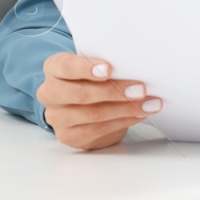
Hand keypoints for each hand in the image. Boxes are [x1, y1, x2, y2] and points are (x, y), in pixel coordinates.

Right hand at [37, 52, 160, 150]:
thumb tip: (137, 66)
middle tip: (141, 89)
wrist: (84, 105)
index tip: (110, 69)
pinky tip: (140, 114)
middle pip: (81, 93)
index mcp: (54, 67)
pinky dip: (124, 121)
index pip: (66, 66)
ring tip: (149, 104)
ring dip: (126, 109)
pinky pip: (99, 129)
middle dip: (115, 91)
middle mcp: (49, 92)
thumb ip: (107, 64)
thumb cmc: (92, 77)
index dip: (87, 68)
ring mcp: (56, 117)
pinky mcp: (68, 136)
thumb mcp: (95, 65)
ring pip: (93, 114)